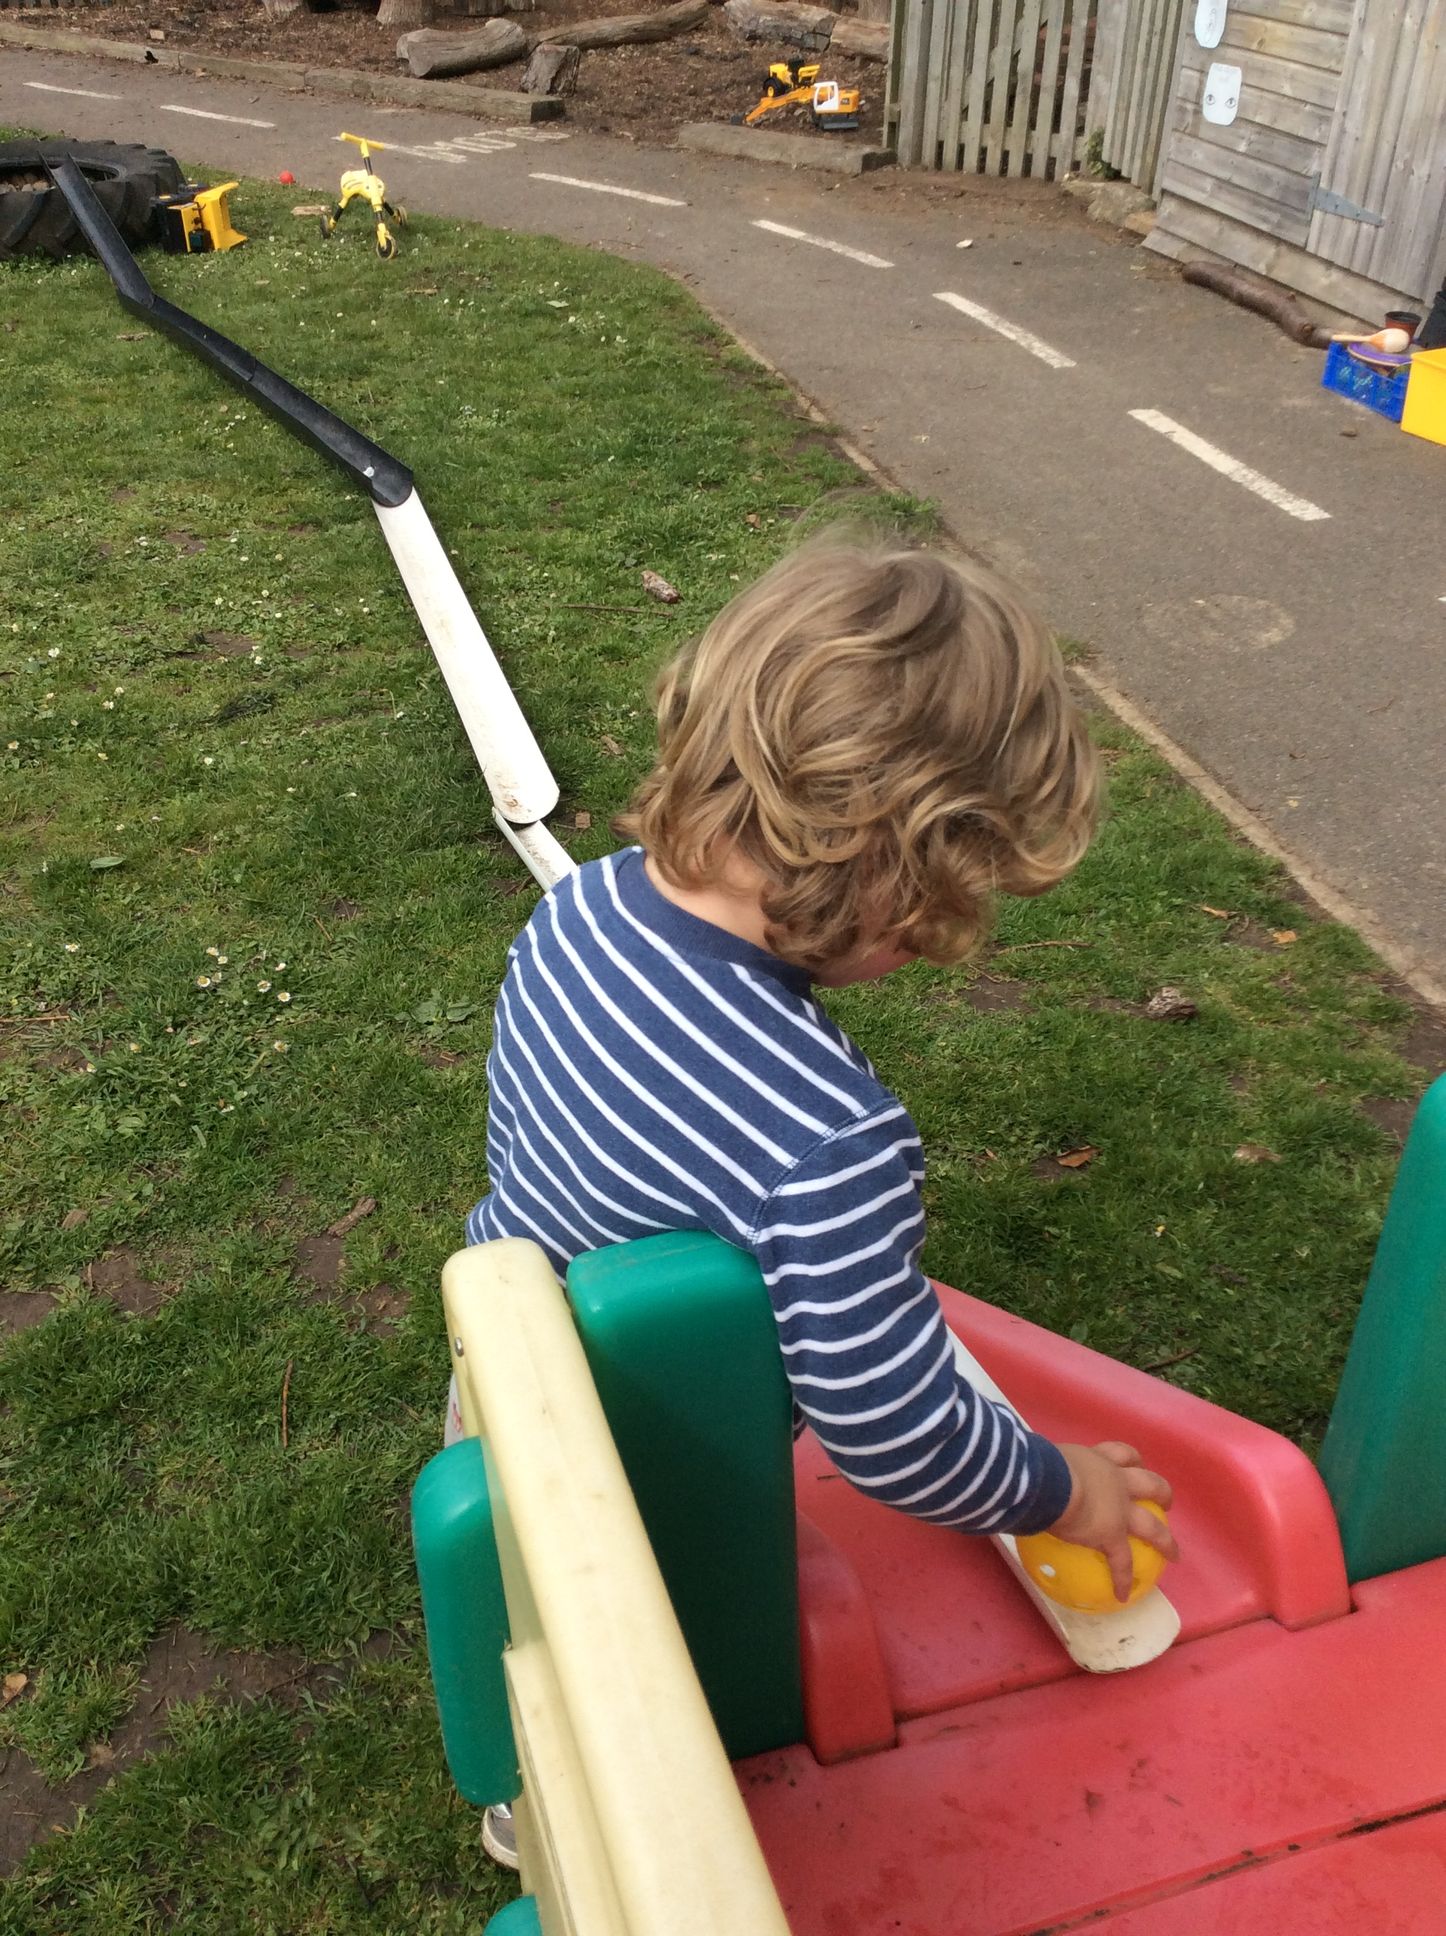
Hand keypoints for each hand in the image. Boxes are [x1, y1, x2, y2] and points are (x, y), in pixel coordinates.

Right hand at [1049, 1442, 1179, 1602]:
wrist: (1048, 1483)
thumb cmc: (1040, 1466)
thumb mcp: (1046, 1460)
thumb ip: (1045, 1469)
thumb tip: (1023, 1475)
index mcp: (1098, 1460)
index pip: (1121, 1454)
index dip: (1131, 1461)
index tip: (1135, 1466)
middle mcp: (1116, 1481)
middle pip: (1150, 1482)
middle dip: (1161, 1492)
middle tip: (1165, 1502)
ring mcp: (1119, 1510)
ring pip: (1152, 1525)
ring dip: (1165, 1539)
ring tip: (1173, 1552)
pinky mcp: (1113, 1536)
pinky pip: (1121, 1562)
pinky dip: (1122, 1579)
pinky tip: (1122, 1594)